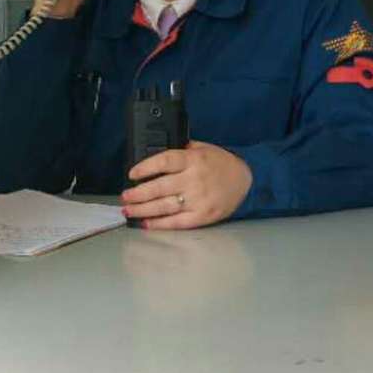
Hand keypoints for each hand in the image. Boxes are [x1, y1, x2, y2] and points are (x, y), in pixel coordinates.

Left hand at [121, 140, 252, 229]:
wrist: (247, 180)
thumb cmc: (222, 164)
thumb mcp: (203, 148)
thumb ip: (181, 150)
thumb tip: (155, 155)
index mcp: (193, 160)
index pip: (164, 161)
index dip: (145, 167)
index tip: (132, 174)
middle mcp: (194, 179)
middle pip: (159, 187)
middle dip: (138, 194)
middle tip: (125, 197)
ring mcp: (198, 200)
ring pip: (164, 206)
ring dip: (143, 210)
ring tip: (129, 210)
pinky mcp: (203, 216)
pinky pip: (177, 222)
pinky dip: (160, 224)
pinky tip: (147, 223)